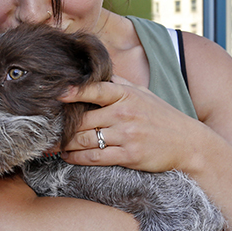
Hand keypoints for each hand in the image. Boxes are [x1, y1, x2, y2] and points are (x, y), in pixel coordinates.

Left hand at [59, 79, 205, 172]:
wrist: (188, 144)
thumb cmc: (161, 117)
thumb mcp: (143, 94)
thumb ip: (118, 84)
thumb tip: (93, 72)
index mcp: (126, 94)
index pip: (95, 89)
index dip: (74, 91)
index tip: (57, 93)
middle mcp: (124, 113)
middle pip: (82, 119)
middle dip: (61, 126)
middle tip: (44, 129)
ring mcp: (126, 135)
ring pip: (84, 139)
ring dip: (64, 144)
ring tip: (51, 145)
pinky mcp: (129, 155)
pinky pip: (95, 157)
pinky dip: (77, 158)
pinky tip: (67, 157)